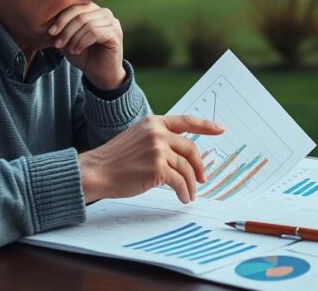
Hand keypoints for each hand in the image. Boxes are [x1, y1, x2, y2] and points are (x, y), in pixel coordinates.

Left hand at [49, 3, 124, 89]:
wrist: (100, 74)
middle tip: (57, 44)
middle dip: (66, 30)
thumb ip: (63, 29)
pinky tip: (76, 50)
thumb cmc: (84, 55)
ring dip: (74, 38)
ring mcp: (112, 22)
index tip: (50, 32)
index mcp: (93, 10)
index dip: (61, 19)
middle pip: (80, 14)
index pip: (75, 6)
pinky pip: (95, 33)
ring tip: (68, 49)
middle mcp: (105, 12)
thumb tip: (49, 22)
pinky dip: (82, 42)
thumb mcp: (69, 40)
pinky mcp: (116, 34)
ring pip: (87, 23)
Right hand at [78, 115, 224, 203]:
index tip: (221, 129)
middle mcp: (158, 133)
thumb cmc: (114, 159)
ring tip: (190, 194)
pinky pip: (179, 181)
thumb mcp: (137, 138)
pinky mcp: (157, 168)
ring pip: (185, 168)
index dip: (206, 125)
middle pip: (190, 148)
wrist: (96, 171)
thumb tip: (180, 152)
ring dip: (191, 183)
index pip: (186, 120)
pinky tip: (183, 197)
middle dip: (199, 165)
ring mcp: (158, 150)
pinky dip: (184, 191)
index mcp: (154, 122)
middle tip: (203, 178)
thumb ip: (157, 139)